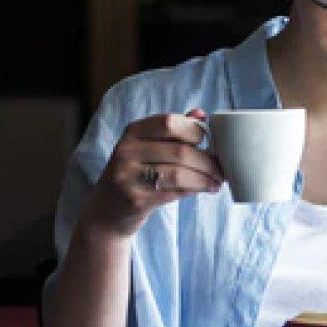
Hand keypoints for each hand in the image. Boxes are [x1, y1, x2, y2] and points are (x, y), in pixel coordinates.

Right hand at [79, 108, 224, 240]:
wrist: (105, 213)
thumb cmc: (135, 175)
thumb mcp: (146, 148)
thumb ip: (172, 131)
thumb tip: (201, 113)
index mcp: (132, 132)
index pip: (169, 122)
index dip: (195, 131)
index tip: (210, 142)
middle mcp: (127, 151)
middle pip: (180, 151)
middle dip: (208, 161)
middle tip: (221, 169)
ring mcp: (128, 176)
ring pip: (180, 173)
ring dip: (205, 178)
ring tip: (216, 182)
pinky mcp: (136, 200)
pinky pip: (174, 192)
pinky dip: (195, 190)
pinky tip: (205, 189)